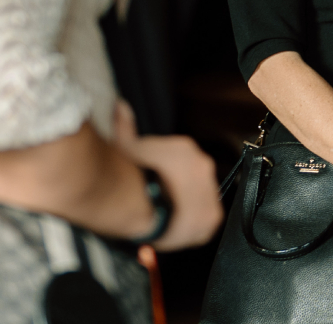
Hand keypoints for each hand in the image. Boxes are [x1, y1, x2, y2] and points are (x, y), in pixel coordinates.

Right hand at [111, 101, 222, 250]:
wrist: (137, 202)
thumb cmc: (128, 173)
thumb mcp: (124, 145)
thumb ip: (125, 125)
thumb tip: (121, 106)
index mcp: (185, 148)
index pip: (178, 161)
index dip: (164, 173)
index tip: (153, 181)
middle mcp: (203, 167)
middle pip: (190, 179)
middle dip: (176, 188)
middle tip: (156, 199)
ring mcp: (210, 192)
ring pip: (198, 200)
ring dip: (185, 206)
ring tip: (164, 216)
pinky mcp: (211, 217)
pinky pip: (203, 221)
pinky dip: (191, 224)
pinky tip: (174, 226)